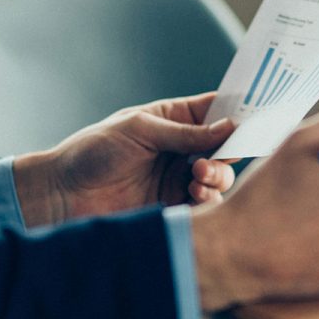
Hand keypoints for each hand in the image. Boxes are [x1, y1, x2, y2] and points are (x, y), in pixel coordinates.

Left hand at [12, 93, 237, 225]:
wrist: (63, 194)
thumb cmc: (93, 151)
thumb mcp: (139, 131)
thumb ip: (184, 133)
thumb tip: (229, 127)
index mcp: (172, 120)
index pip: (215, 112)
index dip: (237, 114)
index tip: (256, 117)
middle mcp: (180, 149)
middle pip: (224, 147)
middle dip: (229, 151)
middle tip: (211, 157)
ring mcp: (178, 178)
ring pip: (219, 177)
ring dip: (218, 176)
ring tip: (198, 176)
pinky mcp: (174, 206)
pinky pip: (205, 204)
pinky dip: (209, 199)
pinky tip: (196, 194)